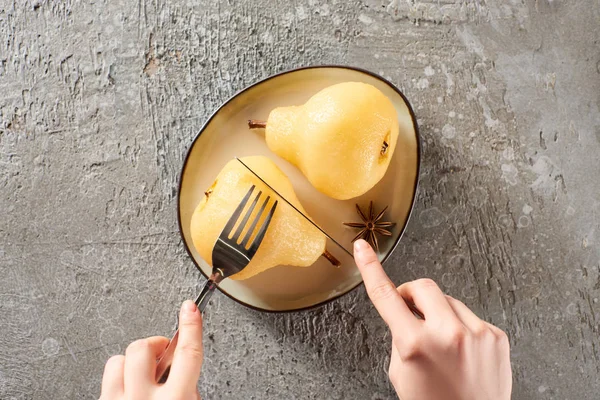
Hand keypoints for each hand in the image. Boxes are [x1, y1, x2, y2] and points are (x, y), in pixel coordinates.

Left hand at [100, 300, 203, 399]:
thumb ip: (187, 390)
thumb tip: (182, 372)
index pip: (188, 353)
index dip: (191, 326)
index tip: (190, 309)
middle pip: (144, 348)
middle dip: (154, 346)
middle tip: (161, 355)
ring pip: (117, 361)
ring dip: (131, 364)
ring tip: (142, 378)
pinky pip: (105, 381)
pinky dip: (119, 381)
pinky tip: (129, 392)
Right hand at [353, 239, 511, 399]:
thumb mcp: (401, 373)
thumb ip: (401, 337)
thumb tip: (408, 313)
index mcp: (415, 344)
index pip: (385, 295)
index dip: (370, 268)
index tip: (363, 247)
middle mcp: (448, 334)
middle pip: (422, 286)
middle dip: (412, 295)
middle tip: (410, 312)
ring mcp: (476, 333)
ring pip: (448, 300)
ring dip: (439, 314)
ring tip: (442, 345)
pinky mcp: (496, 336)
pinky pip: (470, 317)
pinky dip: (461, 327)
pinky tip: (462, 352)